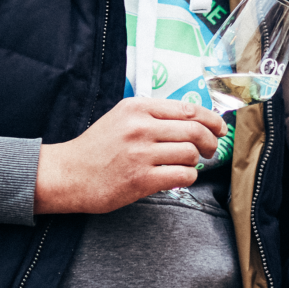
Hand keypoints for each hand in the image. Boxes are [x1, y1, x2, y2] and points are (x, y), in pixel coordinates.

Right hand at [34, 98, 226, 213]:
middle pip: (195, 131)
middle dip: (211, 141)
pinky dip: (188, 177)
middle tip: (212, 149)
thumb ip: (154, 115)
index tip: (220, 127)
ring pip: (190, 153)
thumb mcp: (123, 117)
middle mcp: (140, 127)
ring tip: (190, 164)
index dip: (211, 119)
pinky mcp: (141, 180)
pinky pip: (182, 176)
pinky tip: (181, 176)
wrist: (68, 174)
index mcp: (138, 107)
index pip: (188, 109)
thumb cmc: (98, 146)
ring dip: (196, 161)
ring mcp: (140, 154)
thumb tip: (195, 118)